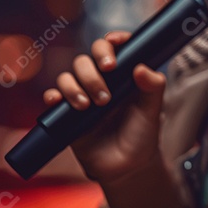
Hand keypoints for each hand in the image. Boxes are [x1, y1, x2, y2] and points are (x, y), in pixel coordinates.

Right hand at [43, 31, 166, 183]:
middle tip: (105, 92)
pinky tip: (60, 103)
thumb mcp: (153, 110)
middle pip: (87, 59)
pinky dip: (54, 96)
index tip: (113, 41)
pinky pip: (53, 96)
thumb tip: (142, 68)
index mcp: (123, 75)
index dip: (113, 40)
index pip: (115, 48)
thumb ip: (153, 87)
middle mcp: (102, 81)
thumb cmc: (142, 135)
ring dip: (75, 86)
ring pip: (68, 75)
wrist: (125, 167)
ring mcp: (83, 94)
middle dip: (93, 71)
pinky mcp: (67, 112)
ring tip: (90, 106)